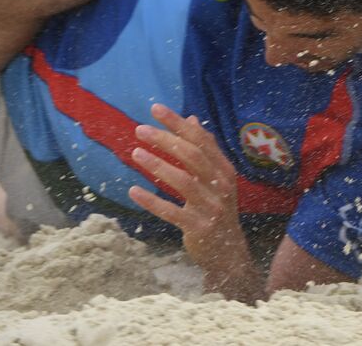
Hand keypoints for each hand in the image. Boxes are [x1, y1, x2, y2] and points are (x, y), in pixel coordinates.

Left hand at [128, 104, 257, 297]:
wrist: (227, 251)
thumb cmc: (217, 209)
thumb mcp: (216, 178)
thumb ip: (205, 150)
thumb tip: (193, 120)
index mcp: (224, 170)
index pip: (201, 140)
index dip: (178, 124)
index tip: (156, 109)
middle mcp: (221, 185)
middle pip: (192, 156)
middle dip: (165, 140)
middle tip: (140, 129)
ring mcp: (211, 207)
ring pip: (183, 181)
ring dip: (158, 166)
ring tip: (135, 154)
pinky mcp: (199, 227)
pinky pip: (172, 211)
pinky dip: (152, 201)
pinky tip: (134, 191)